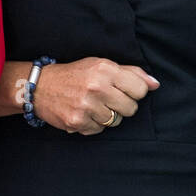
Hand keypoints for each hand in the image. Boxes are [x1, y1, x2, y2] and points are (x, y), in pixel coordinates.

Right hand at [31, 57, 158, 134]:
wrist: (41, 86)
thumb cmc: (76, 74)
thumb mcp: (101, 65)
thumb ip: (131, 73)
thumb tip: (155, 84)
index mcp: (106, 69)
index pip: (140, 89)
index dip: (134, 92)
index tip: (124, 90)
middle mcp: (97, 87)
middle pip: (131, 108)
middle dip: (123, 105)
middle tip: (108, 99)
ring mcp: (87, 106)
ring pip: (116, 121)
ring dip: (108, 116)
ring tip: (94, 105)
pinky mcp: (77, 121)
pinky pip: (100, 130)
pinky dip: (94, 124)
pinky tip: (84, 113)